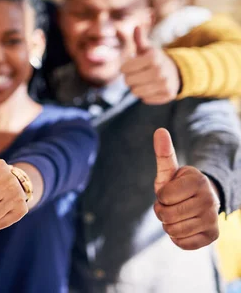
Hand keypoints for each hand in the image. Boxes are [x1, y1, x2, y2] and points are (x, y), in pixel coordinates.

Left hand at [121, 27, 180, 104]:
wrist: (175, 71)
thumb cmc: (154, 59)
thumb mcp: (146, 49)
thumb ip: (139, 40)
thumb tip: (137, 27)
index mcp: (152, 57)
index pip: (124, 69)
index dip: (125, 68)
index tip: (130, 66)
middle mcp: (160, 70)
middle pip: (128, 82)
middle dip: (129, 78)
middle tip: (137, 74)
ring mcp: (165, 83)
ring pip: (136, 92)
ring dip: (137, 87)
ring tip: (144, 81)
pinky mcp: (168, 95)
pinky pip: (145, 99)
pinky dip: (146, 95)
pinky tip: (152, 87)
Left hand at [152, 128, 219, 249]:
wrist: (199, 201)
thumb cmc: (179, 185)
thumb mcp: (170, 170)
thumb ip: (164, 153)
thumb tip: (159, 130)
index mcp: (198, 181)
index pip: (164, 196)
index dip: (161, 196)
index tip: (169, 192)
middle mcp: (209, 200)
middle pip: (167, 215)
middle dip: (162, 211)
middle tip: (172, 205)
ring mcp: (213, 219)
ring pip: (173, 230)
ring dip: (168, 225)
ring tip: (177, 214)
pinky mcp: (212, 236)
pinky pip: (182, 243)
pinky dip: (177, 238)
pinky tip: (183, 226)